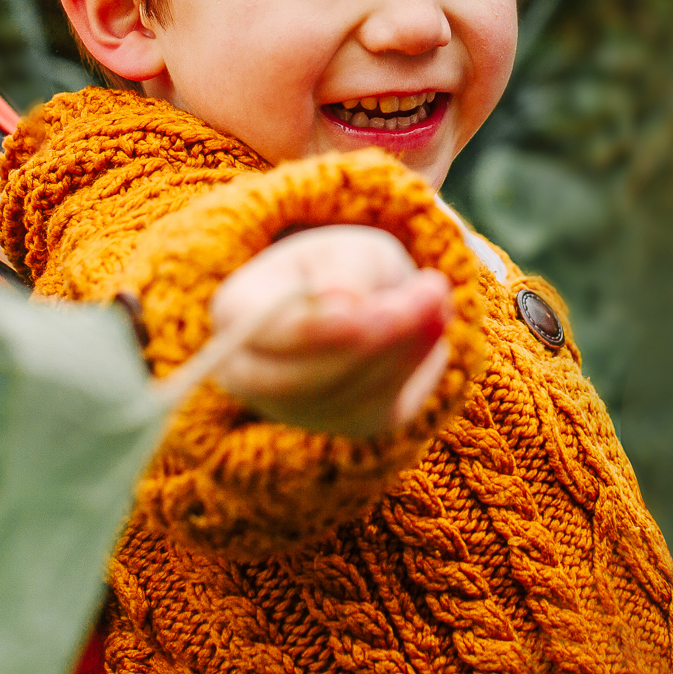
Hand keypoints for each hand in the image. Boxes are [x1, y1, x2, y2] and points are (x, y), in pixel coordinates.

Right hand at [206, 225, 452, 438]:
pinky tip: (436, 327)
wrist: (354, 300)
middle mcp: (251, 372)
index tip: (368, 308)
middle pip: (305, 378)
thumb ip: (345, 269)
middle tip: (427, 295)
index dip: (318, 328)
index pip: (268, 332)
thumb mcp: (343, 247)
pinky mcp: (346, 426)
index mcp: (236, 312)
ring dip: (402, 350)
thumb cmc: (340, 266)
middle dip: (371, 342)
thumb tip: (342, 300)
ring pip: (350, 396)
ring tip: (437, 299)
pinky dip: (416, 369)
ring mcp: (296, 408)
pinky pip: (382, 408)